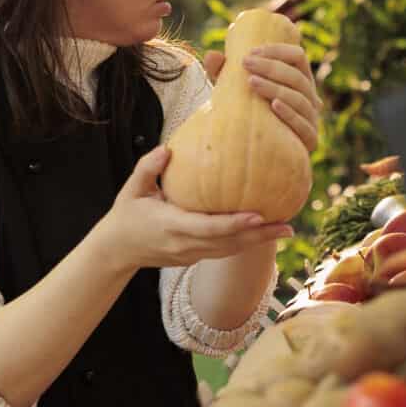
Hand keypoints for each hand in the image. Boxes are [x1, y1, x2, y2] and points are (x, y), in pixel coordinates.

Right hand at [99, 146, 293, 268]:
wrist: (116, 251)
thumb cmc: (125, 215)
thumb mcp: (131, 189)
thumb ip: (148, 167)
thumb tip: (168, 148)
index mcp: (172, 226)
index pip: (209, 227)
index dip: (235, 223)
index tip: (259, 216)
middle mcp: (186, 244)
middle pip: (230, 243)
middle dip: (260, 236)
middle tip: (289, 227)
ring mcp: (191, 254)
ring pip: (231, 250)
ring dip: (259, 242)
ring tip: (287, 230)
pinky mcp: (195, 258)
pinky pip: (225, 251)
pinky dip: (246, 242)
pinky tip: (265, 232)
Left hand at [204, 41, 321, 152]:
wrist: (257, 153)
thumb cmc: (247, 114)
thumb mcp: (233, 91)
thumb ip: (222, 73)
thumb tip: (211, 55)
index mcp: (298, 79)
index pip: (297, 56)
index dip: (278, 51)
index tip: (252, 52)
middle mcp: (309, 97)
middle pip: (297, 76)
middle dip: (271, 67)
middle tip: (246, 64)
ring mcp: (312, 118)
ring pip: (299, 98)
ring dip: (275, 87)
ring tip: (251, 82)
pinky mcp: (310, 139)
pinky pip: (303, 125)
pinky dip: (289, 113)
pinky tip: (273, 105)